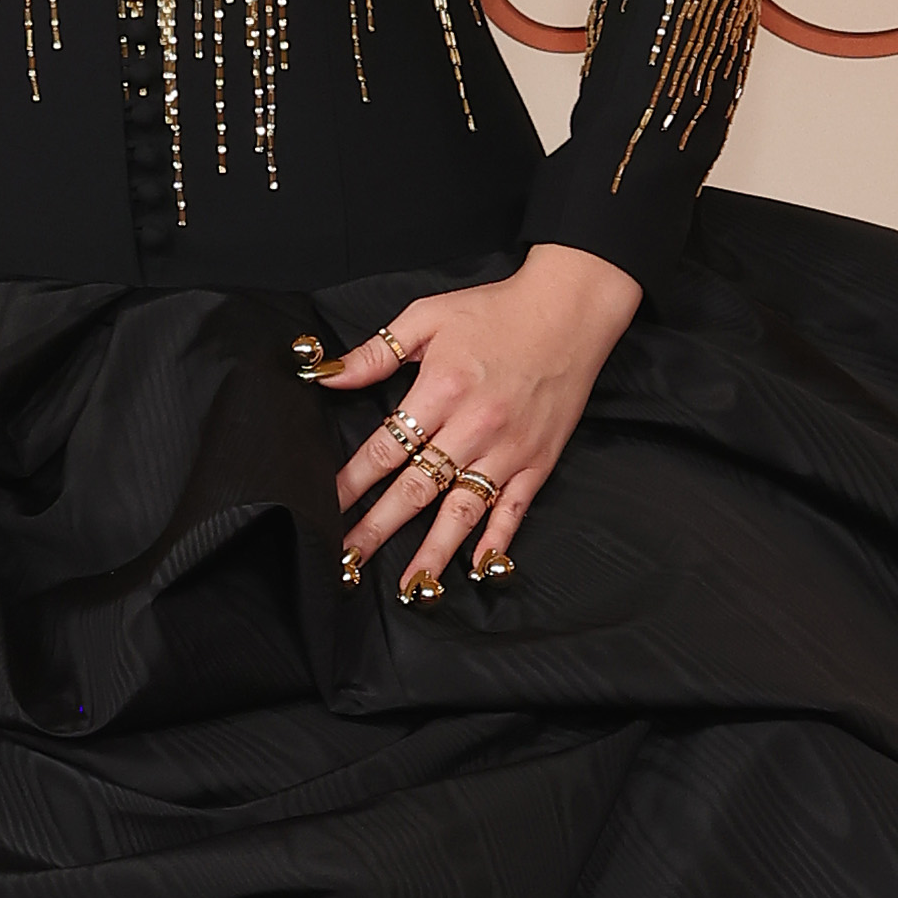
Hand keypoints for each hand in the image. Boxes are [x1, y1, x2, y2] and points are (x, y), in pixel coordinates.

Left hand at [316, 245, 640, 597]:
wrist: (571, 310)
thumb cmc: (497, 310)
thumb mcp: (427, 316)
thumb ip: (376, 352)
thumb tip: (327, 375)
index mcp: (442, 390)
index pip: (384, 449)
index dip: (351, 484)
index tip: (326, 509)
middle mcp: (474, 427)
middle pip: (415, 490)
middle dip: (376, 530)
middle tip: (347, 561)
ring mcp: (509, 449)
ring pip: (462, 511)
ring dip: (432, 551)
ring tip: (409, 586)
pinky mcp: (538, 461)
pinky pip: (513, 510)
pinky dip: (496, 542)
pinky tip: (477, 569)